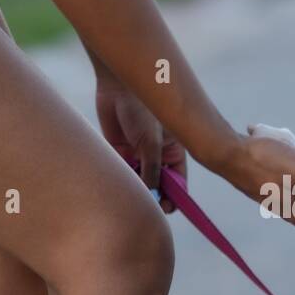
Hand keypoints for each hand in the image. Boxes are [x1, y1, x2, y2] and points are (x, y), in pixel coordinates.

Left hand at [95, 79, 186, 210]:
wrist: (117, 86)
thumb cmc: (142, 109)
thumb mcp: (151, 142)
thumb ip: (152, 169)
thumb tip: (152, 195)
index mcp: (173, 152)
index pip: (178, 181)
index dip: (174, 196)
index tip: (167, 208)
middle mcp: (157, 156)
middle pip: (159, 185)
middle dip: (155, 197)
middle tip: (149, 207)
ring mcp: (138, 155)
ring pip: (139, 181)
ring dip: (137, 190)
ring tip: (133, 192)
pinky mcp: (119, 152)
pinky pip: (122, 172)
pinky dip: (121, 180)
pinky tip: (120, 180)